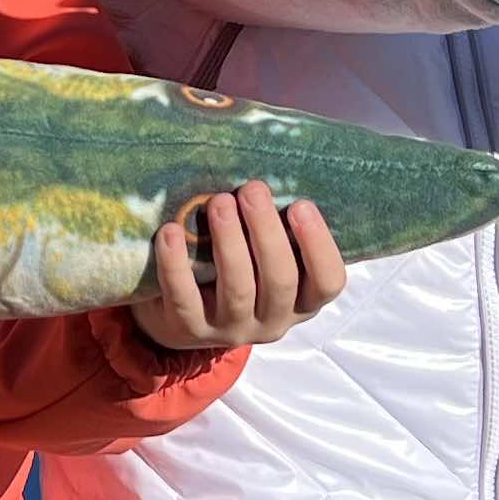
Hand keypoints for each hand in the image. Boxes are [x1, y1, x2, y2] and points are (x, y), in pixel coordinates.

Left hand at [129, 180, 346, 353]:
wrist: (180, 315)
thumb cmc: (236, 267)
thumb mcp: (264, 255)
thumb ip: (276, 228)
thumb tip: (276, 169)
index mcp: (301, 300)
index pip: (328, 282)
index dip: (319, 245)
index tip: (301, 204)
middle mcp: (272, 321)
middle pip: (280, 281)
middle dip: (267, 232)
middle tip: (253, 190)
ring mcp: (231, 329)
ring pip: (237, 289)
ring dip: (229, 241)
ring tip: (220, 202)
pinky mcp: (189, 330)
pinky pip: (184, 298)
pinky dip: (176, 263)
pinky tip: (171, 231)